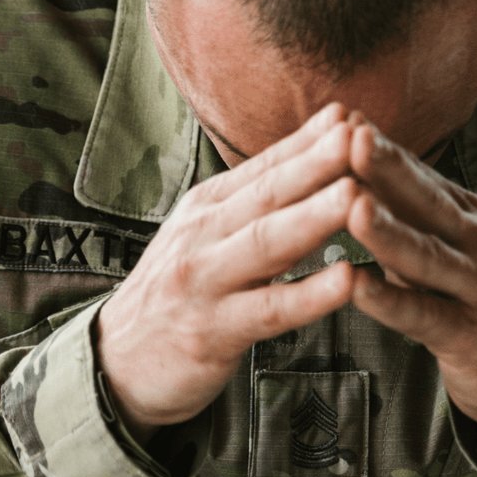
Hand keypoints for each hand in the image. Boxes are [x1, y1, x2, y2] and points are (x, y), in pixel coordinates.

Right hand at [94, 102, 359, 443]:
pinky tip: (347, 281)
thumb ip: (256, 203)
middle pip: (268, 194)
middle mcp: (203, 235)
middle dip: (316, 163)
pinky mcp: (212, 332)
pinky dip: (309, 295)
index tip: (351, 114)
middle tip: (360, 136)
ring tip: (356, 194)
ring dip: (313, 217)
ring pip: (267, 244)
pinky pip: (269, 310)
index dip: (308, 141)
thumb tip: (312, 159)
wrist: (116, 362)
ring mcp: (204, 282)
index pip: (264, 167)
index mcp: (208, 207)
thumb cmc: (178, 295)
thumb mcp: (206, 235)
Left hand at [343, 114, 476, 457]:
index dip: (381, 146)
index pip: (417, 175)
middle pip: (425, 202)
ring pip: (427, 255)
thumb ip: (405, 213)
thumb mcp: (447, 244)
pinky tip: (359, 287)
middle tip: (351, 137)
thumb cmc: (476, 296)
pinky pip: (423, 315)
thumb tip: (351, 165)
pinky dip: (390, 301)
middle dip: (387, 169)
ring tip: (353, 207)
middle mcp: (474, 242)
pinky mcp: (468, 334)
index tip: (343, 115)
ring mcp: (476, 286)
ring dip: (388, 232)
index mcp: (463, 214)